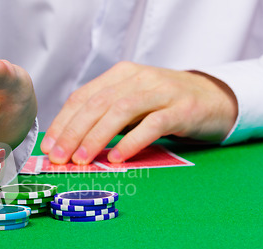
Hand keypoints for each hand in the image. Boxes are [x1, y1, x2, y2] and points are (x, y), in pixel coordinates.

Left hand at [40, 61, 237, 163]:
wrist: (214, 98)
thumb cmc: (163, 105)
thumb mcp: (130, 104)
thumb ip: (104, 116)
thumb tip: (69, 144)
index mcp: (119, 75)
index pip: (82, 97)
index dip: (63, 122)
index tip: (48, 146)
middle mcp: (138, 78)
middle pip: (97, 104)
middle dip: (73, 132)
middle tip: (59, 157)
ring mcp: (161, 92)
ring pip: (121, 111)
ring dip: (96, 137)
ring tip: (81, 159)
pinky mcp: (183, 109)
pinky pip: (153, 124)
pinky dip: (132, 141)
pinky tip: (117, 158)